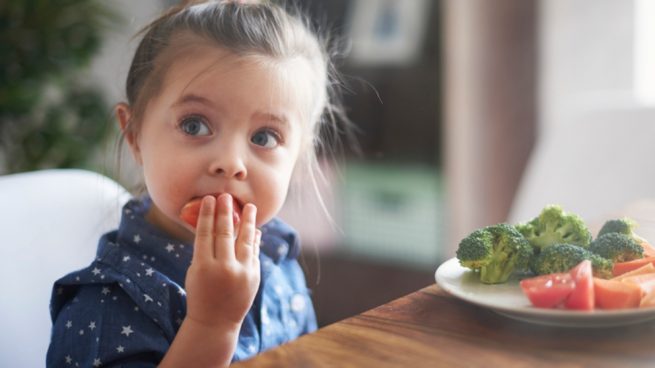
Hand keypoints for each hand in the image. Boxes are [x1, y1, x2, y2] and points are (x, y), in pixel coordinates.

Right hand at [184, 194, 260, 327]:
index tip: (209, 199)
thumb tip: (216, 224)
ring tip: (250, 206)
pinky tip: (254, 229)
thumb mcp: (195, 272)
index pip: (205, 234)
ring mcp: (241, 273)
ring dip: (248, 221)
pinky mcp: (254, 276)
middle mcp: (223, 269)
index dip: (208, 215)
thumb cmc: (200, 293)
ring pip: (245, 240)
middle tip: (226, 196)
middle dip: (226, 212)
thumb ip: (205, 250)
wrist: (215, 321)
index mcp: (203, 267)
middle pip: (225, 233)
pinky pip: (254, 252)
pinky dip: (254, 240)